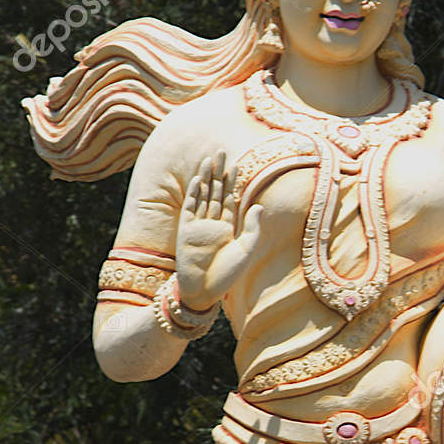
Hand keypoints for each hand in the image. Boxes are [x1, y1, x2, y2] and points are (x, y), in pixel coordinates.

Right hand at [176, 153, 257, 308]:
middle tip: (221, 152)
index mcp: (228, 228)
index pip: (230, 199)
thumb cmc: (227, 276)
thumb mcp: (246, 251)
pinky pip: (190, 207)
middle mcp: (213, 224)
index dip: (233, 182)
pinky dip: (194, 192)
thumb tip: (257, 205)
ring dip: (206, 177)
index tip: (236, 164)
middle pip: (216, 192)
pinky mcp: (186, 230)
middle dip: (219, 173)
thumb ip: (252, 228)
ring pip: (203, 195)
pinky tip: (198, 179)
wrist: (204, 290)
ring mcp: (198, 226)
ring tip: (210, 159)